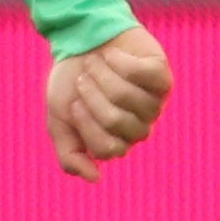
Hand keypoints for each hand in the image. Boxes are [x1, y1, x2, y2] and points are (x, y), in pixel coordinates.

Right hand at [44, 21, 169, 179]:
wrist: (79, 42)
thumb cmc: (69, 82)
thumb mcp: (58, 121)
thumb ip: (69, 154)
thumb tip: (94, 178)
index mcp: (114, 139)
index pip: (106, 148)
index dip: (86, 122)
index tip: (73, 102)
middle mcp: (138, 124)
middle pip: (116, 121)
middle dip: (93, 95)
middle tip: (83, 79)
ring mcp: (153, 101)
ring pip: (129, 97)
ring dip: (103, 74)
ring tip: (94, 62)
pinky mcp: (161, 75)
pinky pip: (142, 74)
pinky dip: (119, 61)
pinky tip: (112, 55)